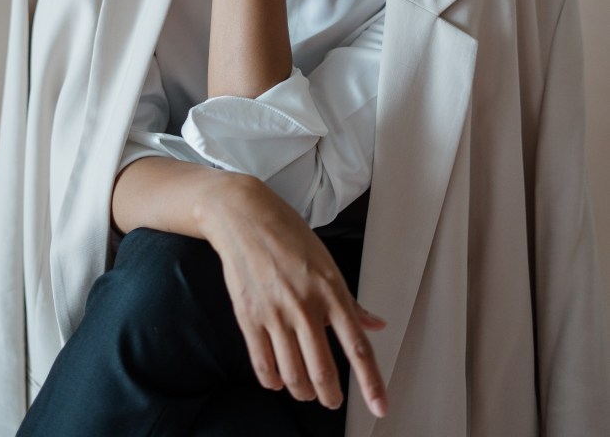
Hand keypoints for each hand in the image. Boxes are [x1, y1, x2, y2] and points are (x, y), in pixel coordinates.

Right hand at [200, 173, 387, 417]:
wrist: (245, 217)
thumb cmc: (288, 234)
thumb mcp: (327, 262)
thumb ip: (351, 300)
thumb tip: (375, 324)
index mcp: (331, 291)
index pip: (357, 346)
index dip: (371, 382)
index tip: (379, 407)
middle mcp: (305, 306)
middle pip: (324, 371)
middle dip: (331, 396)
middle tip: (333, 400)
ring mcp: (275, 313)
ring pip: (294, 375)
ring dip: (304, 392)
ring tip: (308, 391)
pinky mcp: (248, 317)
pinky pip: (263, 365)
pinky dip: (274, 381)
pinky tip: (279, 380)